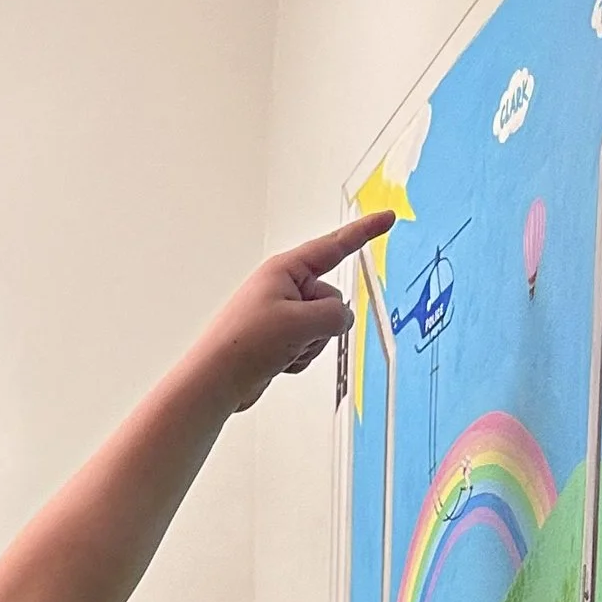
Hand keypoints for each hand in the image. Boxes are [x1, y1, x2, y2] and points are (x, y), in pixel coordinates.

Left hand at [198, 212, 397, 413]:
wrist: (214, 382)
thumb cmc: (243, 344)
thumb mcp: (301, 323)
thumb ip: (335, 315)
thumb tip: (342, 319)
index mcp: (285, 270)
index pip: (335, 246)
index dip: (365, 232)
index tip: (387, 218)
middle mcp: (283, 288)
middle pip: (331, 299)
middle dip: (323, 323)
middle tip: (293, 336)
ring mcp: (280, 315)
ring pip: (323, 327)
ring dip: (310, 345)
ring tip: (280, 351)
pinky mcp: (278, 339)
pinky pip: (308, 346)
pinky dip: (300, 357)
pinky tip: (277, 363)